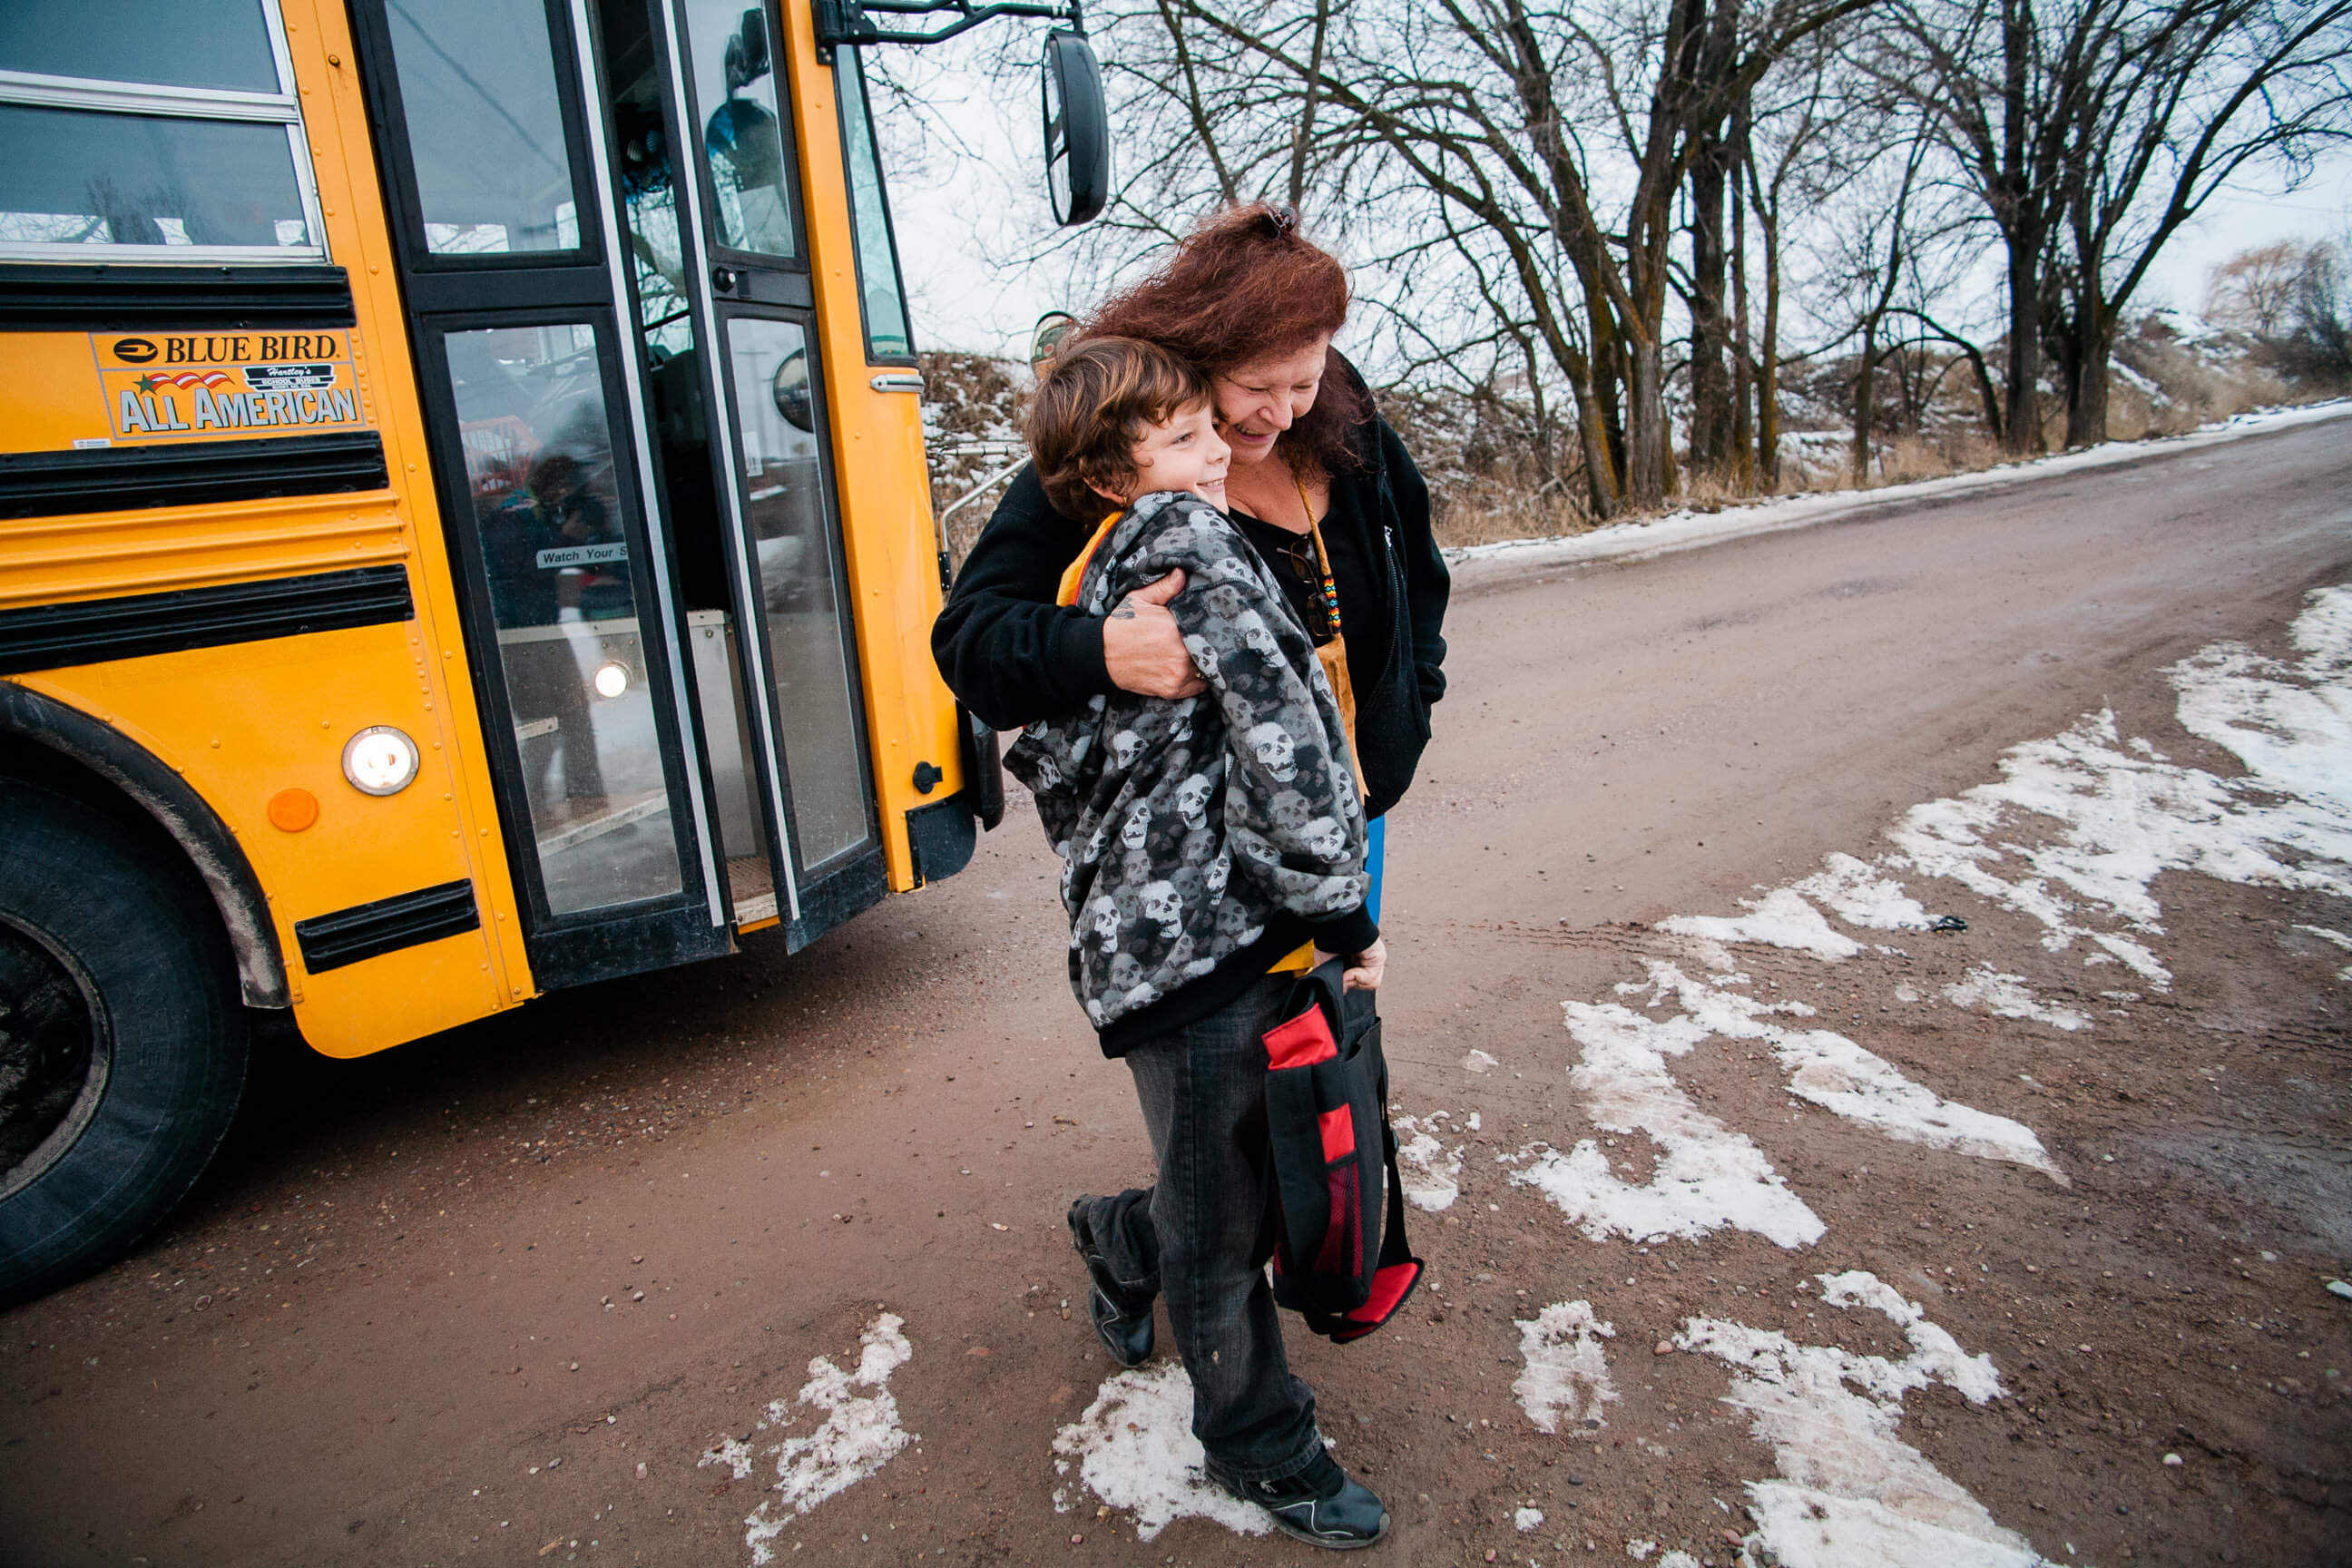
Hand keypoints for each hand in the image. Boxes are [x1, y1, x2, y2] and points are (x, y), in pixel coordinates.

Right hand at [1102, 570, 1206, 699]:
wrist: (1101, 655)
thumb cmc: (1121, 625)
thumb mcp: (1140, 599)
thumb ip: (1165, 587)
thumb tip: (1182, 573)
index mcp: (1174, 629)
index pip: (1208, 628)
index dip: (1212, 627)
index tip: (1212, 624)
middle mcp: (1180, 655)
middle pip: (1210, 649)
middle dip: (1209, 644)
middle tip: (1208, 638)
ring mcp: (1177, 674)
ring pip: (1207, 668)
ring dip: (1205, 661)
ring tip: (1201, 652)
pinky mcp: (1172, 690)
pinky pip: (1198, 686)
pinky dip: (1199, 678)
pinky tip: (1193, 668)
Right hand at [1311, 936, 1387, 991]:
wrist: (1335, 927)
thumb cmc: (1328, 939)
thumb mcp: (1326, 964)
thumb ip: (1334, 979)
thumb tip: (1341, 990)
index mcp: (1353, 957)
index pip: (1356, 980)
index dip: (1346, 983)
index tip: (1338, 981)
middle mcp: (1365, 957)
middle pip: (1364, 984)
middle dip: (1351, 983)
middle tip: (1341, 976)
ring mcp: (1373, 958)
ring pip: (1370, 984)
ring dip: (1354, 981)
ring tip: (1345, 972)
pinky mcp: (1379, 957)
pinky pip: (1372, 979)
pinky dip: (1359, 978)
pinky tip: (1351, 970)